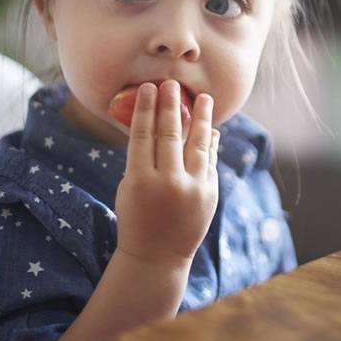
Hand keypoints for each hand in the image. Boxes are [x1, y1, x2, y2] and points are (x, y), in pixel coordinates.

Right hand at [114, 80, 218, 268]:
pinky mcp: (209, 194)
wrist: (157, 256)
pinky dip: (210, 144)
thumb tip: (162, 124)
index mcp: (139, 181)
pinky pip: (210, 161)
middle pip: (170, 135)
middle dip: (171, 106)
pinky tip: (210, 128)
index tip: (149, 88)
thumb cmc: (137, 217)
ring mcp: (192, 189)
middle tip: (172, 84)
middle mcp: (167, 183)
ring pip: (198, 144)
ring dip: (201, 118)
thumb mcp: (130, 188)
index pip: (143, 135)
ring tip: (204, 98)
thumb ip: (144, 159)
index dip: (147, 109)